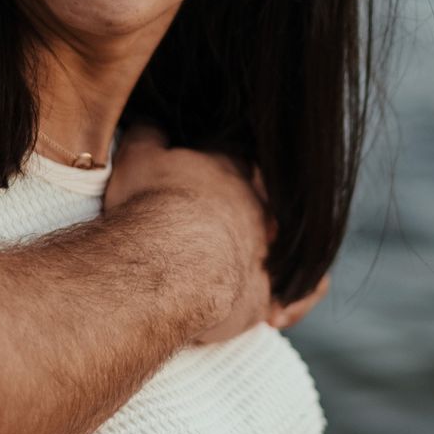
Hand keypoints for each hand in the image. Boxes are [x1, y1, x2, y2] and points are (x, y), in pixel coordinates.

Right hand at [108, 129, 323, 344]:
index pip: (235, 163)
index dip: (220, 173)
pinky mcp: (265, 294)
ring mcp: (266, 251)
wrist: (172, 261)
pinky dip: (295, 301)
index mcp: (230, 172)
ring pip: (283, 248)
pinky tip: (280, 310)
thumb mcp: (138, 158)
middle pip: (261, 206)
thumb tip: (150, 124)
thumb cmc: (152, 205)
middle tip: (215, 230)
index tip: (202, 184)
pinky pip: (293, 297)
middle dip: (246, 215)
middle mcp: (257, 209)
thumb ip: (147, 136)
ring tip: (244, 266)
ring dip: (269, 255)